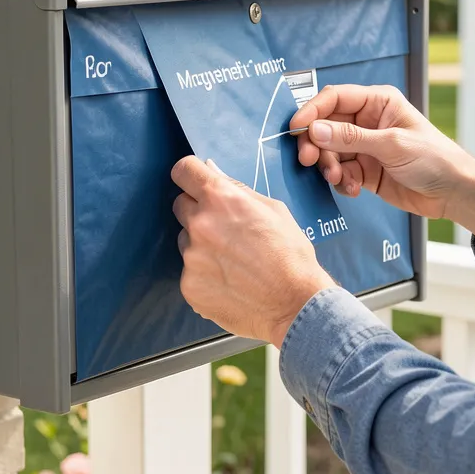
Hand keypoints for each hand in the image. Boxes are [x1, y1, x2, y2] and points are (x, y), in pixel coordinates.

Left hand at [172, 156, 334, 347]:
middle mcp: (199, 224)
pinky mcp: (189, 286)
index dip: (191, 175)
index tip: (196, 182)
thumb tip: (214, 173)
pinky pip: (190, 271)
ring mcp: (191, 257)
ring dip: (201, 245)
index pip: (184, 170)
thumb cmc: (290, 254)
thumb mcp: (273, 209)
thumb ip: (238, 190)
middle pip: (180, 205)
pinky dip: (205, 275)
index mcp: (220, 199)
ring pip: (186, 241)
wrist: (294, 303)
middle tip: (224, 227)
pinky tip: (231, 282)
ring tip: (233, 261)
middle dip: (197, 210)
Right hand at [290, 84, 474, 238]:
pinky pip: (339, 172)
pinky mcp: (364, 170)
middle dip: (316, 143)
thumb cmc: (435, 159)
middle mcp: (367, 122)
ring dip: (329, 166)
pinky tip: (353, 189)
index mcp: (377, 103)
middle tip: (310, 160)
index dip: (312, 111)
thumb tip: (316, 129)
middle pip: (325, 126)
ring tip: (340, 179)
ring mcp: (364, 146)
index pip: (335, 98)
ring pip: (329, 152)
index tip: (296, 128)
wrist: (454, 193)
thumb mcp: (393, 145)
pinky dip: (341, 182)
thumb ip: (351, 138)